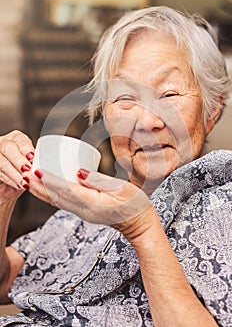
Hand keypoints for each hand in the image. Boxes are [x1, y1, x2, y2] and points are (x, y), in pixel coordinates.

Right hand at [0, 130, 34, 199]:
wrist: (12, 184)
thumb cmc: (25, 171)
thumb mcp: (32, 163)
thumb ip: (36, 161)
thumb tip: (43, 165)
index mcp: (17, 138)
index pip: (20, 140)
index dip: (26, 149)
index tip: (33, 158)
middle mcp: (4, 143)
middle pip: (8, 148)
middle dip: (19, 161)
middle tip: (28, 170)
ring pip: (2, 162)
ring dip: (15, 173)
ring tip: (25, 182)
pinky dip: (10, 180)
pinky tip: (18, 184)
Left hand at [22, 168, 151, 225]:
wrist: (139, 224)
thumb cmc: (135, 204)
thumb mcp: (122, 189)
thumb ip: (100, 181)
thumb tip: (78, 172)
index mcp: (93, 205)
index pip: (66, 191)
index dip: (49, 180)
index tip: (36, 171)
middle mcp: (84, 211)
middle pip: (56, 197)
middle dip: (38, 185)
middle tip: (25, 171)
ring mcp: (83, 213)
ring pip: (56, 201)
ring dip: (40, 191)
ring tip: (28, 178)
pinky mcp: (84, 211)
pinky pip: (62, 203)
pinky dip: (50, 195)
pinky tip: (43, 187)